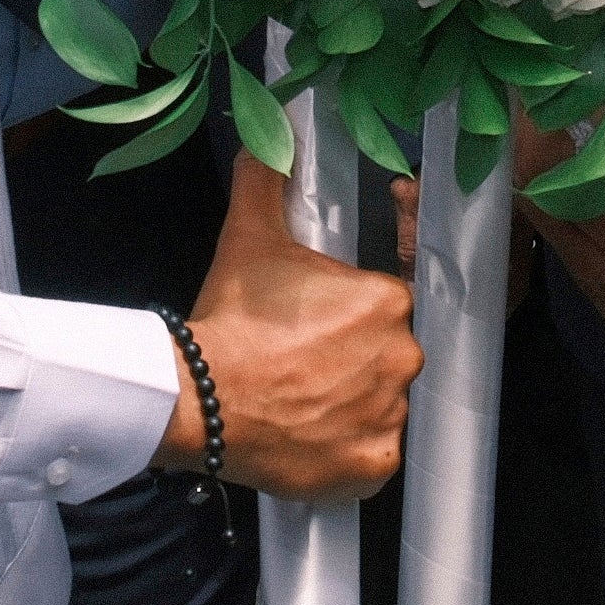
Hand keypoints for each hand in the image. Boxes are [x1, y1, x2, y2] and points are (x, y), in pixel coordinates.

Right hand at [165, 154, 417, 501]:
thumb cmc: (231, 319)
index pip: (383, 305)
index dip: (344, 317)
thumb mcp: (249, 237)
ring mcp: (392, 415)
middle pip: (385, 356)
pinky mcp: (375, 465)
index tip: (310, 329)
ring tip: (298, 403)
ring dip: (349, 405)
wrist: (200, 397)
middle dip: (350, 361)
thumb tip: (265, 138)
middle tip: (299, 365)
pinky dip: (347, 452)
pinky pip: (372, 457)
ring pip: (380, 406)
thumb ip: (265, 182)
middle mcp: (404, 356)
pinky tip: (309, 438)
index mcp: (387, 300)